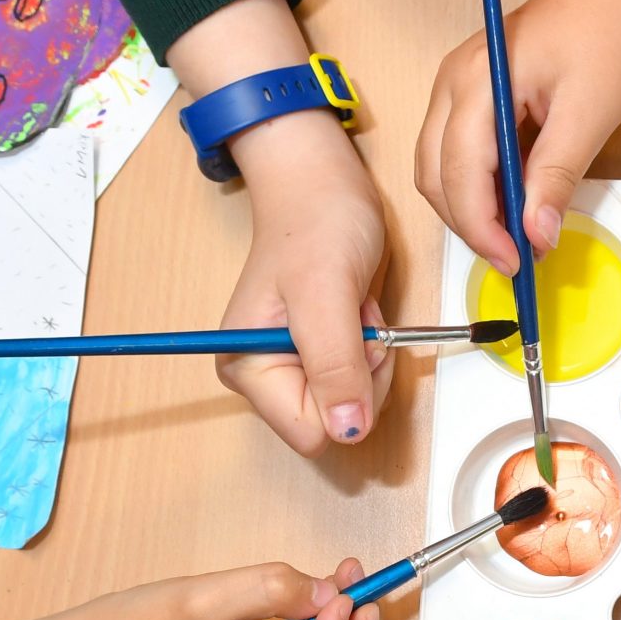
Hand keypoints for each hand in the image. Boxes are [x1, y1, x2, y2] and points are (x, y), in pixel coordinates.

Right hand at [218, 117, 395, 454]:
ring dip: (371, 359)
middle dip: (362, 375)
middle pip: (335, 423)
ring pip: (353, 406)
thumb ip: (335, 364)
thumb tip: (347, 430)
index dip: (347, 393)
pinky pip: (361, 382)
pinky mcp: (319, 357)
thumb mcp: (326, 293)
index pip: (310, 431)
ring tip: (356, 310)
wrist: (323, 187)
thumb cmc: (315, 224)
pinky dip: (373, 350)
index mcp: (247, 368)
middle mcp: (264, 375)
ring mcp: (292, 367)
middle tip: (357, 320)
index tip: (351, 339)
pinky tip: (358, 314)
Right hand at [416, 0, 620, 274]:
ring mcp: (457, 85)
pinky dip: (479, 185)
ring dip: (471, 208)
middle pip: (434, 175)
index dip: (482, 228)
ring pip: (439, 167)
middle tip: (519, 258)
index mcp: (477, 81)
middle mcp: (452, 82)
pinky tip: (516, 201)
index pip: (457, 172)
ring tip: (519, 235)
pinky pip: (459, 150)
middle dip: (470, 224)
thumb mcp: (591, 111)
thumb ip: (557, 175)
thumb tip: (536, 235)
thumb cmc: (610, 30)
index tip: (517, 262)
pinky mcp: (472, 92)